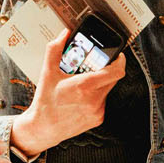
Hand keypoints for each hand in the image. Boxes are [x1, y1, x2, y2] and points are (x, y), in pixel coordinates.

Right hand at [9, 28, 126, 156]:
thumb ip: (55, 49)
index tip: (118, 55)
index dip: (120, 61)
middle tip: (95, 65)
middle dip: (106, 69)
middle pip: (112, 78)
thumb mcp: (47, 72)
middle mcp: (94, 100)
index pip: (116, 71)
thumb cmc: (45, 101)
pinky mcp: (98, 119)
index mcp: (84, 86)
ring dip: (99, 83)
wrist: (43, 128)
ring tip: (83, 82)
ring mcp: (97, 111)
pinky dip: (95, 96)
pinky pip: (103, 101)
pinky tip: (81, 96)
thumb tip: (64, 34)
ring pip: (107, 90)